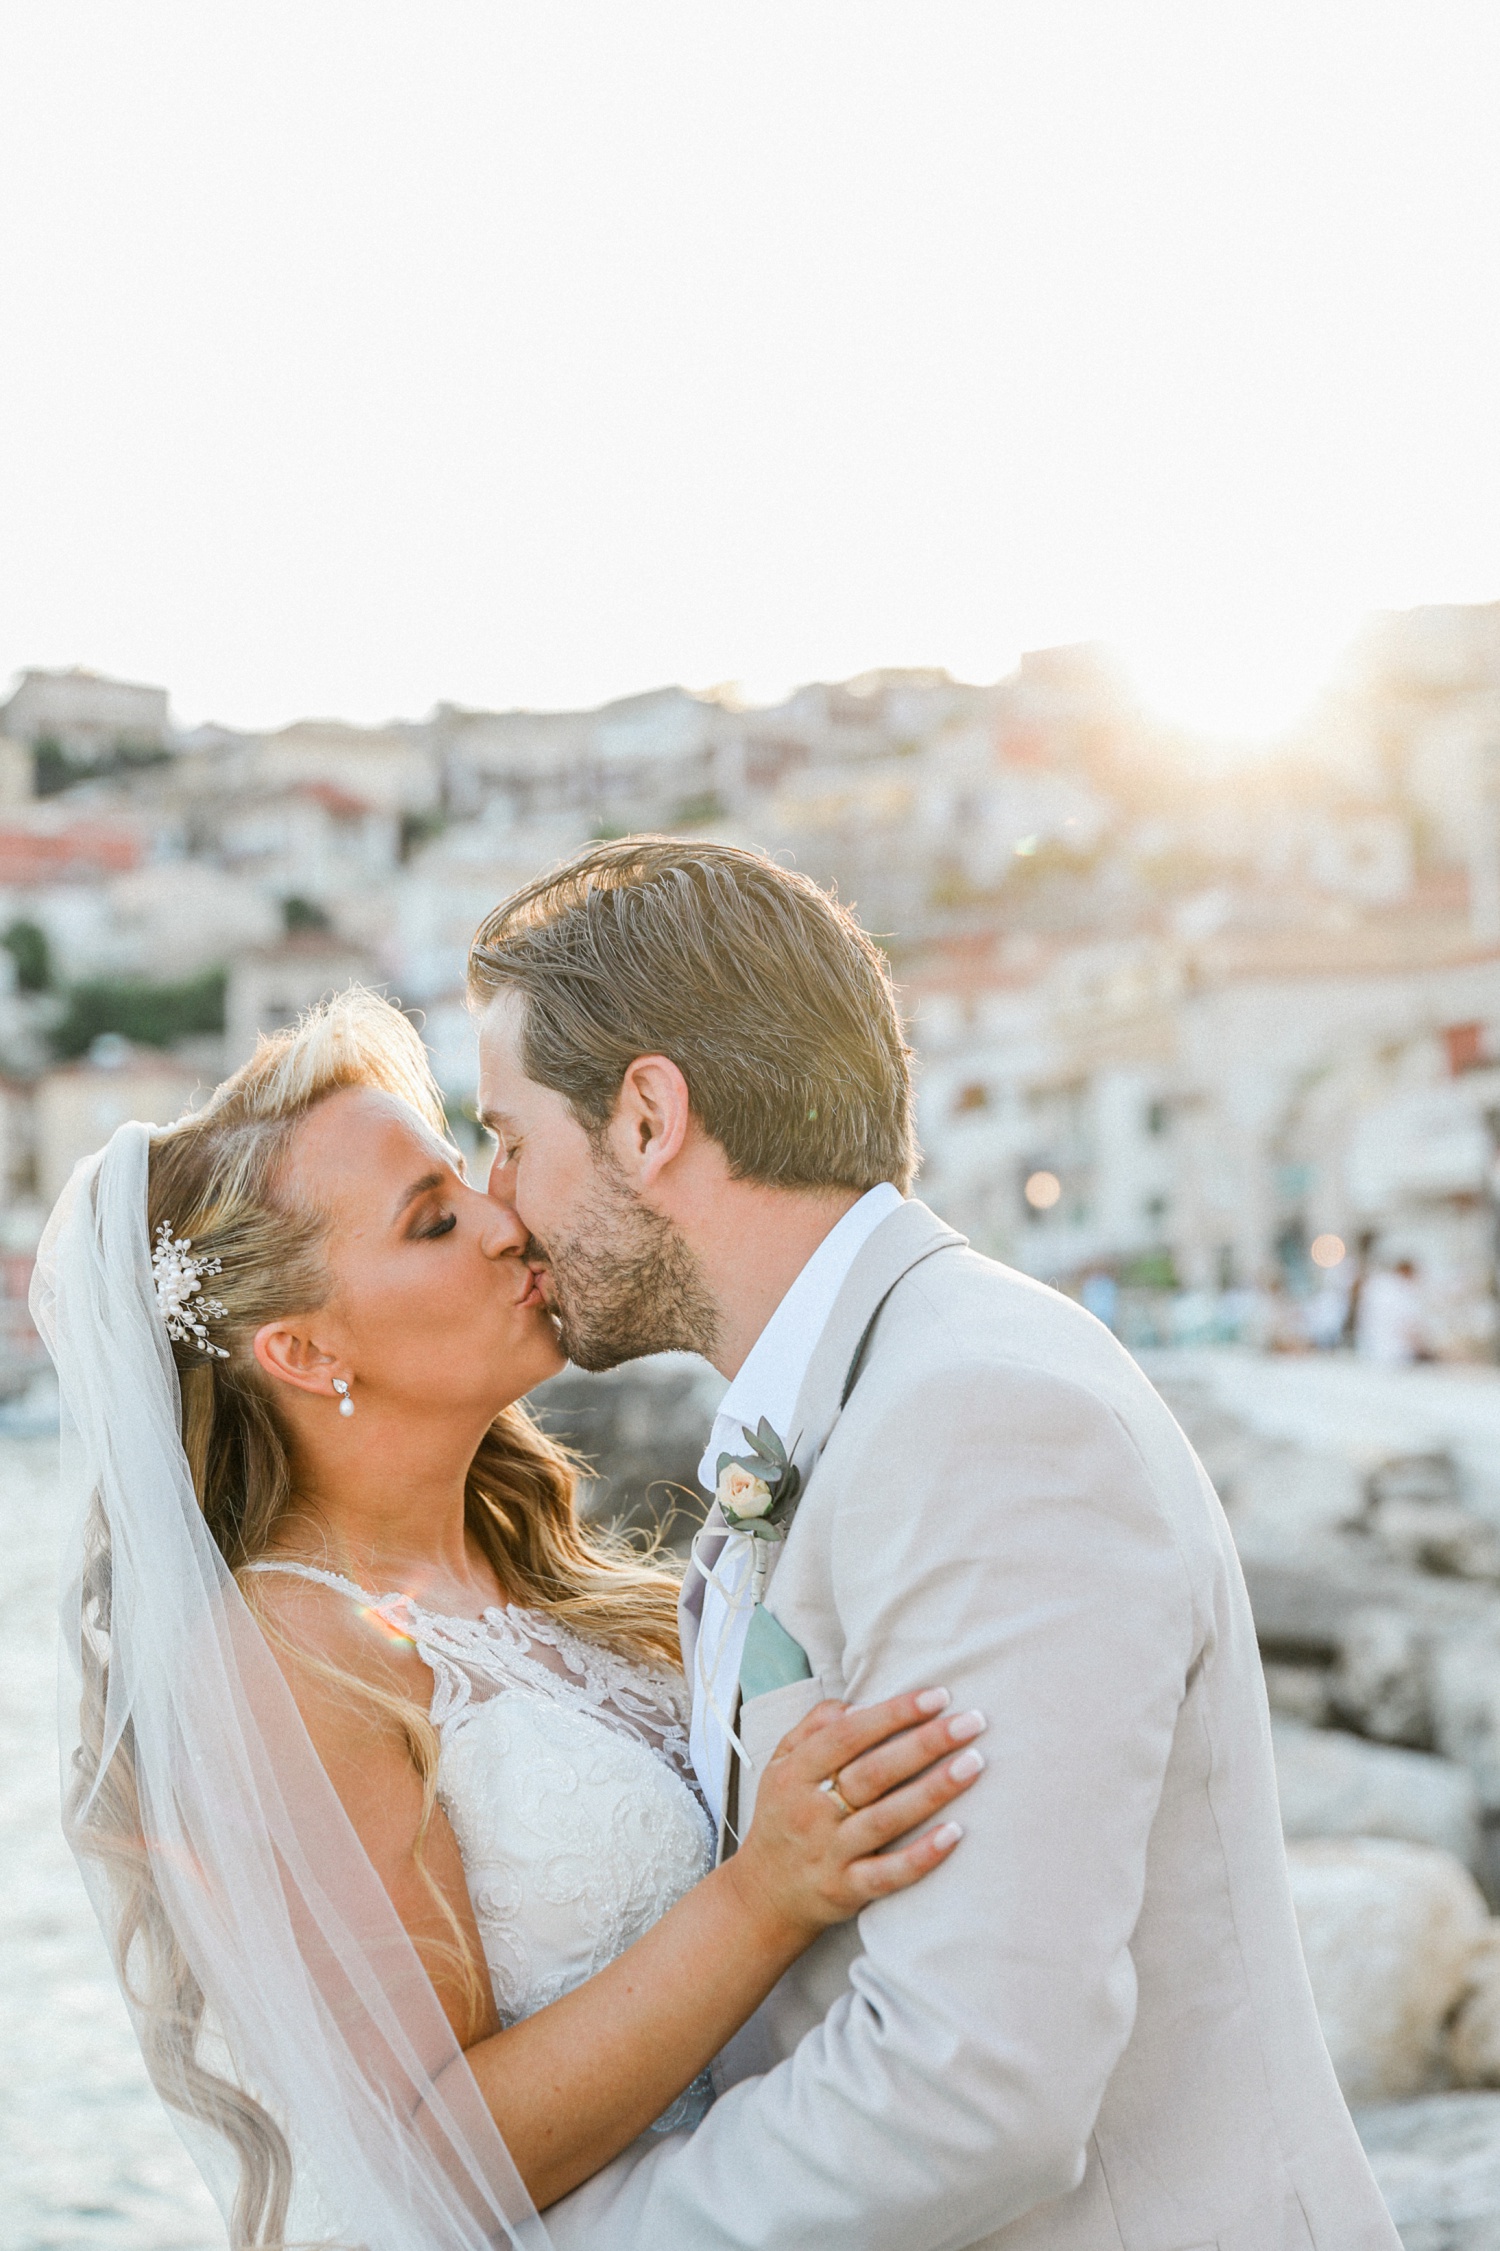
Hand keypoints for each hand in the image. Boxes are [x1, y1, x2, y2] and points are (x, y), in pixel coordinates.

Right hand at [726, 1689, 985, 1945]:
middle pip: (874, 1773)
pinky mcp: (847, 1890)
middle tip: (972, 1721)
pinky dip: (921, 1856)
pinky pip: (888, 1874)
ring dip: (933, 1790)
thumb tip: (860, 1704)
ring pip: (887, 1819)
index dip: (893, 1713)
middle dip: (926, 1743)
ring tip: (974, 1763)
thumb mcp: (780, 1765)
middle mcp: (811, 1812)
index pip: (847, 1735)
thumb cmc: (784, 1817)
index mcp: (795, 1774)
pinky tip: (955, 1834)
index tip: (938, 1696)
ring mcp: (830, 1854)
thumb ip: (814, 1727)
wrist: (763, 1895)